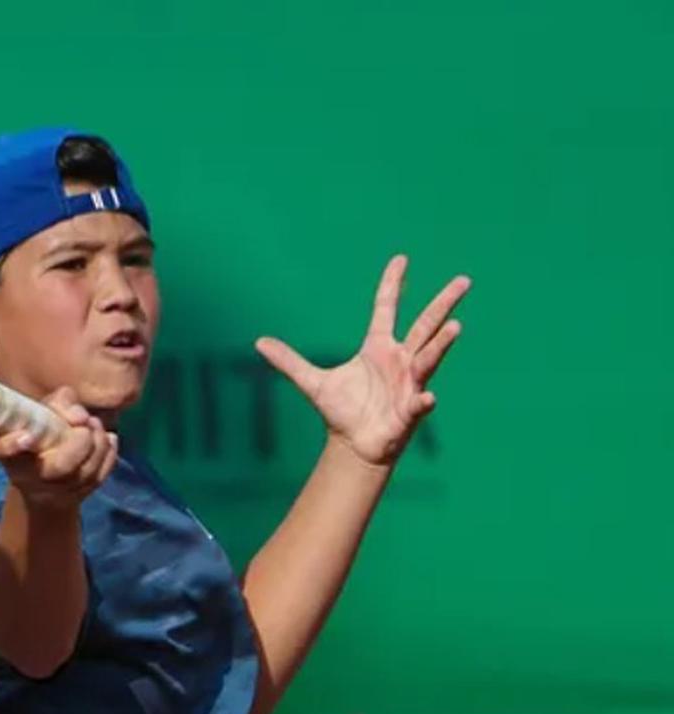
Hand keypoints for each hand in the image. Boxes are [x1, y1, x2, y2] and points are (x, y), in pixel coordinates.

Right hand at [0, 387, 118, 509]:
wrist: (42, 480)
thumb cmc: (39, 436)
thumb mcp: (38, 415)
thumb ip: (56, 404)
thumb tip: (79, 415)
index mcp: (10, 454)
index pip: (3, 451)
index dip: (12, 445)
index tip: (25, 437)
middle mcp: (28, 478)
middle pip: (60, 466)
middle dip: (80, 442)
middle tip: (86, 421)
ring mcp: (55, 493)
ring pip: (86, 472)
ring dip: (98, 443)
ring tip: (95, 424)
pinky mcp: (78, 497)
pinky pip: (101, 476)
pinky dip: (109, 454)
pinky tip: (108, 439)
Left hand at [256, 254, 467, 465]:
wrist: (353, 445)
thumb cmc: (342, 412)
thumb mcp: (312, 383)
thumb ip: (289, 362)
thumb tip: (259, 343)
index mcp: (378, 348)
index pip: (387, 308)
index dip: (392, 284)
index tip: (401, 259)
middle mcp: (400, 360)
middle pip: (425, 325)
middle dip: (444, 304)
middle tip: (464, 281)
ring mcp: (409, 383)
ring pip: (429, 357)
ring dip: (442, 344)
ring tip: (456, 327)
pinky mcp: (409, 410)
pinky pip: (419, 403)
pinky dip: (423, 402)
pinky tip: (428, 398)